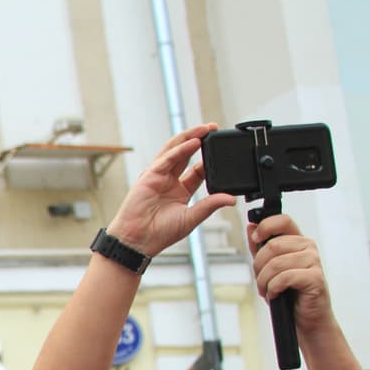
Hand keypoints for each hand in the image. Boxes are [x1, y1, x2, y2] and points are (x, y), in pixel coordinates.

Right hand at [106, 124, 235, 258]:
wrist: (138, 242)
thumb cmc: (158, 234)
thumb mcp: (191, 218)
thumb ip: (210, 205)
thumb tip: (231, 199)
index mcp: (180, 192)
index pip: (198, 170)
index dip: (209, 159)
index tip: (223, 150)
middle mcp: (169, 181)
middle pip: (186, 154)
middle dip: (201, 140)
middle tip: (215, 128)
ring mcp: (158, 177)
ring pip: (176, 150)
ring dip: (190, 137)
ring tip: (206, 128)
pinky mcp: (149, 176)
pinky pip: (167, 158)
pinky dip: (181, 149)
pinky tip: (194, 142)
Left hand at [249, 214, 333, 332]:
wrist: (305, 318)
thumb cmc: (288, 293)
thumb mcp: (268, 269)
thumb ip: (260, 248)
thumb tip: (251, 226)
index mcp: (297, 241)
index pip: (283, 220)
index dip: (265, 226)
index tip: (255, 238)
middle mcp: (308, 247)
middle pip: (273, 245)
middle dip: (259, 266)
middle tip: (260, 281)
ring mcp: (314, 261)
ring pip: (276, 263)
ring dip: (264, 281)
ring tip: (267, 290)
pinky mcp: (315, 277)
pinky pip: (285, 277)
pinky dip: (273, 288)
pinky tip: (275, 294)